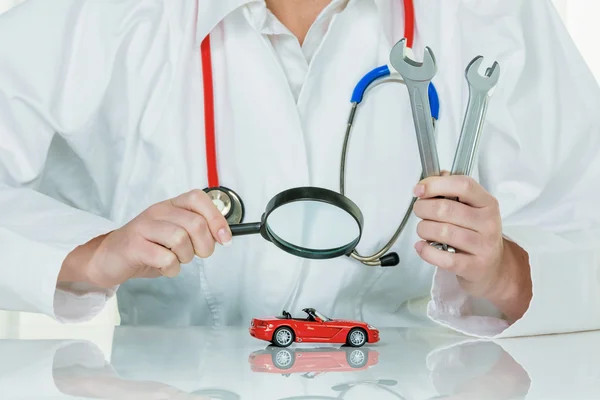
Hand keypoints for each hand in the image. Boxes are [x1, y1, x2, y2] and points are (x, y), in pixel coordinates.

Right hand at [59, 189, 230, 287]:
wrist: (108, 258)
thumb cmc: (147, 247)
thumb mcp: (174, 233)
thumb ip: (197, 230)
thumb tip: (224, 235)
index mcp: (170, 205)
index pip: (198, 198)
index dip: (216, 218)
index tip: (225, 238)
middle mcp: (157, 211)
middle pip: (195, 224)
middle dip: (205, 246)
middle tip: (198, 255)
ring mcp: (143, 227)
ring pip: (180, 240)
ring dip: (185, 258)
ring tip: (175, 260)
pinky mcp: (133, 246)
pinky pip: (165, 258)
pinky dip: (171, 269)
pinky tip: (164, 268)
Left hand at [412, 173, 531, 320]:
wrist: (493, 268)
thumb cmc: (476, 234)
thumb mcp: (472, 209)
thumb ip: (452, 191)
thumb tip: (431, 179)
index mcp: (487, 203)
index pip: (463, 185)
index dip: (436, 184)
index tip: (419, 189)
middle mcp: (488, 223)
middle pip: (445, 209)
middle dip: (423, 208)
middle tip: (420, 211)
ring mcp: (483, 246)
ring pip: (442, 232)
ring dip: (423, 229)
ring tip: (424, 230)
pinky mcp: (474, 267)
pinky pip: (443, 258)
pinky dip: (426, 251)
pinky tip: (422, 246)